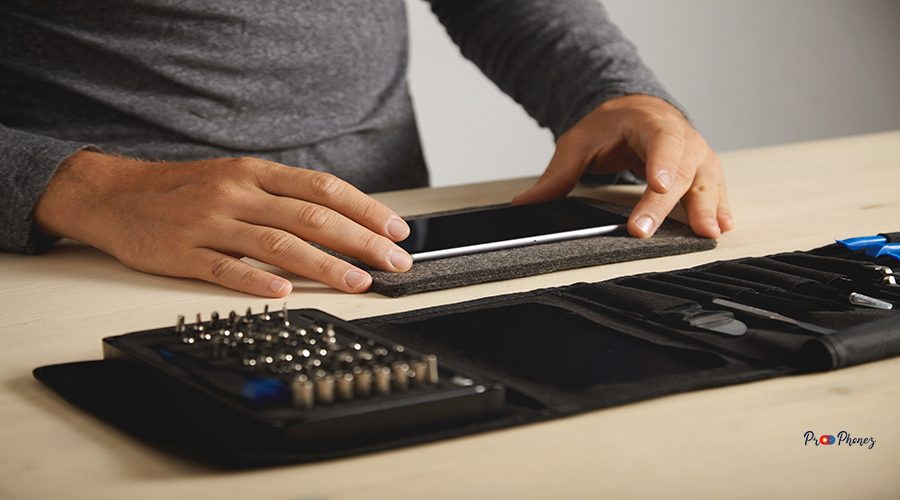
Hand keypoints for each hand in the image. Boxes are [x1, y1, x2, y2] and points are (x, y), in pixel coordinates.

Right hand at [34, 151, 412, 295]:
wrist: (116, 195)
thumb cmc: (188, 190)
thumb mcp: (239, 177)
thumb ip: (285, 196)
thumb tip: (342, 221)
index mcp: (256, 173)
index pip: (324, 188)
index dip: (365, 210)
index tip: (397, 231)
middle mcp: (238, 194)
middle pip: (311, 218)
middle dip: (360, 242)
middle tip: (394, 263)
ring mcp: (211, 224)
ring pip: (277, 245)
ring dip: (323, 265)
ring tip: (357, 283)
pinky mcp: (184, 254)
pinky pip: (225, 269)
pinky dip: (256, 281)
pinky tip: (284, 294)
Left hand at [513, 94, 733, 238]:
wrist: (638, 111)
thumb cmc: (611, 126)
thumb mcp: (579, 142)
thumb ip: (557, 174)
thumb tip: (525, 203)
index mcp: (650, 123)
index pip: (660, 141)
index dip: (662, 163)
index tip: (658, 184)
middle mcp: (681, 137)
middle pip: (681, 169)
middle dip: (667, 202)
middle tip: (651, 229)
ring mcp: (696, 154)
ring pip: (705, 180)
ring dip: (707, 207)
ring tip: (707, 232)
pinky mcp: (703, 172)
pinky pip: (715, 189)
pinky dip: (719, 207)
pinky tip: (721, 225)